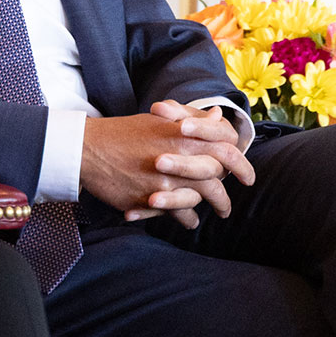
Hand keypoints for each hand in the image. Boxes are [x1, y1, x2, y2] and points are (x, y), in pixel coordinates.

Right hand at [78, 102, 253, 229]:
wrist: (89, 149)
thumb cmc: (125, 132)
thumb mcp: (161, 119)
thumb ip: (192, 118)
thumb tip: (218, 115)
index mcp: (185, 134)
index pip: (227, 148)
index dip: (241, 164)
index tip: (246, 177)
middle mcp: (180, 156)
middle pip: (217, 179)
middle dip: (226, 196)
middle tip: (227, 206)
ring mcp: (165, 179)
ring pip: (200, 199)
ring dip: (211, 209)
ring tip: (215, 214)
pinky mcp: (151, 198)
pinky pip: (178, 214)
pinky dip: (186, 219)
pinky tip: (188, 220)